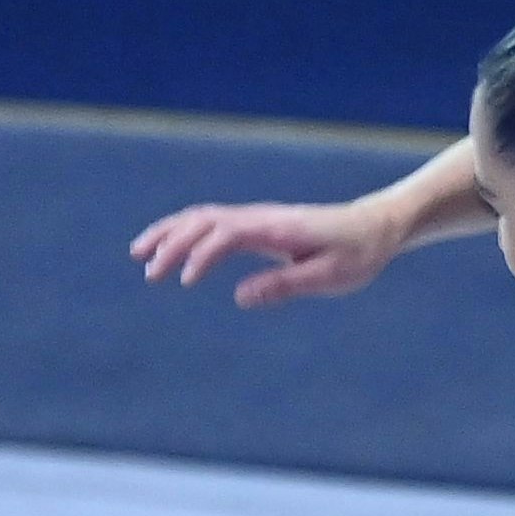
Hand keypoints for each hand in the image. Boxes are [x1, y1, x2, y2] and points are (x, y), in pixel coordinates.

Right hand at [130, 199, 401, 306]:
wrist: (374, 227)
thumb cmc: (357, 254)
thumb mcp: (330, 276)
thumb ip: (285, 285)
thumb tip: (239, 298)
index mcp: (277, 229)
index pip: (225, 235)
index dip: (200, 256)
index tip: (183, 282)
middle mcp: (261, 218)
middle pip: (203, 220)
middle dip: (171, 243)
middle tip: (149, 273)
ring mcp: (257, 218)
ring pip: (202, 217)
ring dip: (169, 233)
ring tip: (140, 256)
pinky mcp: (257, 225)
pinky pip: (213, 223)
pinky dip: (186, 232)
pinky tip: (171, 250)